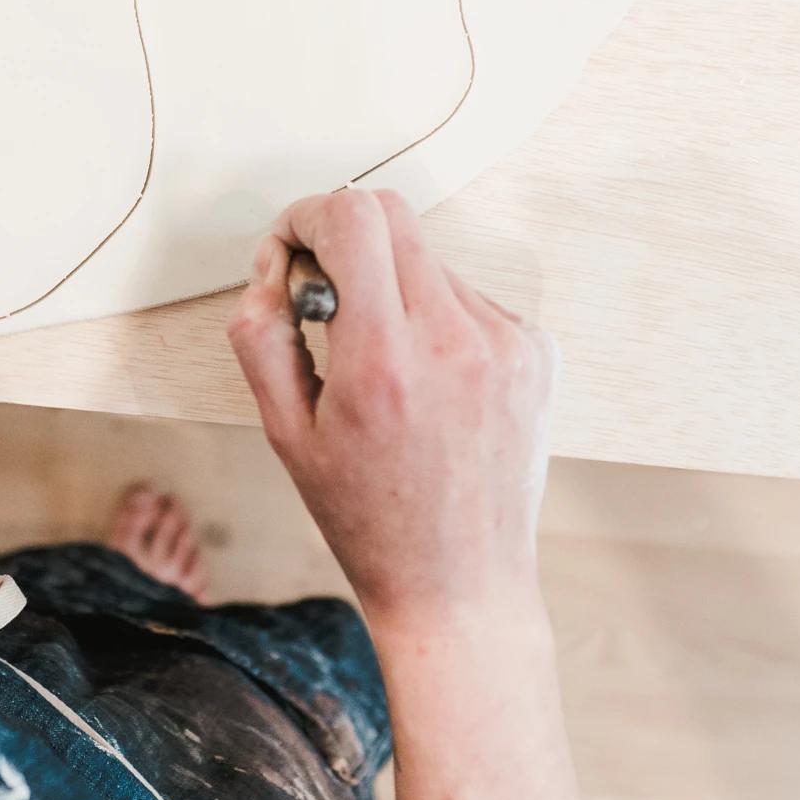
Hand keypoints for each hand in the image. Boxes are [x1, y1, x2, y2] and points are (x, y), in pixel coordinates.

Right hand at [225, 188, 556, 632]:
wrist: (459, 583)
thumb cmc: (368, 519)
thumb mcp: (285, 434)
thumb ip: (262, 337)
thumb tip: (274, 270)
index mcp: (385, 363)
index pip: (351, 217)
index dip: (306, 217)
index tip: (292, 253)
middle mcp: (455, 341)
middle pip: (392, 215)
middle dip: (343, 238)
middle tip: (325, 300)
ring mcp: (507, 344)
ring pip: (429, 258)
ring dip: (393, 285)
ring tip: (383, 365)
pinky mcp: (536, 352)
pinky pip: (469, 297)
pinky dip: (436, 318)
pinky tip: (428, 383)